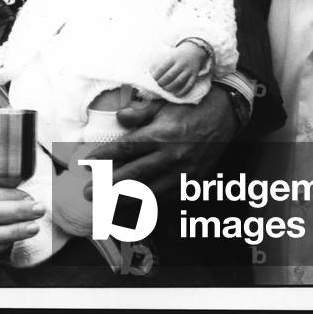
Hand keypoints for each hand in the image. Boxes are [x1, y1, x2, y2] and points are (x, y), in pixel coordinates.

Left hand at [82, 85, 241, 196]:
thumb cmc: (190, 108)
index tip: (87, 164)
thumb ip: (140, 113)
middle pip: (133, 176)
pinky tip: (136, 209)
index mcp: (161, 135)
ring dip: (125, 200)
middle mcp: (171, 157)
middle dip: (108, 186)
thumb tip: (119, 118)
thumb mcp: (163, 104)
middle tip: (89, 193)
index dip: (104, 157)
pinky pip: (168, 200)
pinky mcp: (191, 183)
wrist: (224, 116)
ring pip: (149, 193)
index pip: (126, 149)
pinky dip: (150, 206)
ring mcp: (182, 173)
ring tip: (106, 205)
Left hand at [151, 41, 208, 96]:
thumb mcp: (168, 54)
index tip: (153, 78)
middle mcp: (181, 63)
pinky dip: (183, 91)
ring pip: (179, 80)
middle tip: (158, 84)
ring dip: (171, 86)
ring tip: (165, 88)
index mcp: (173, 58)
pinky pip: (189, 85)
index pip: (163, 67)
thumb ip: (159, 61)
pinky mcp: (194, 75)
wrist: (194, 51)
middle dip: (162, 81)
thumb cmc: (177, 55)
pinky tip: (177, 95)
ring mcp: (188, 70)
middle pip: (171, 74)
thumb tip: (150, 71)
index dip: (157, 74)